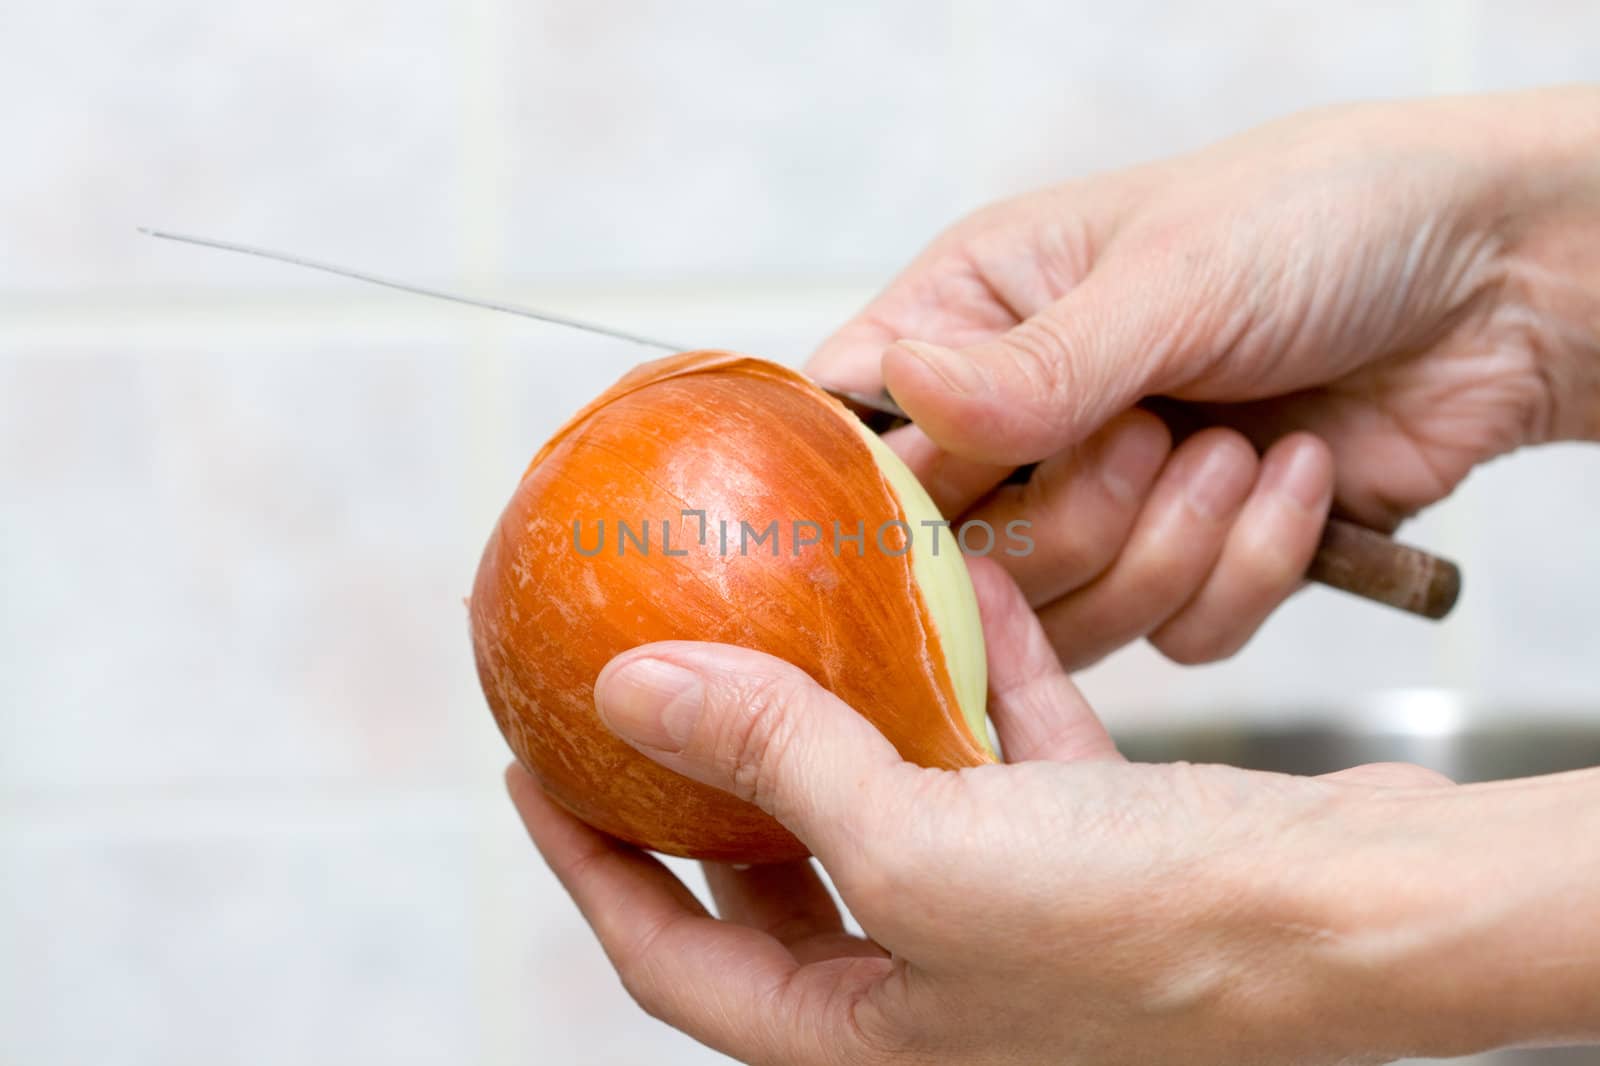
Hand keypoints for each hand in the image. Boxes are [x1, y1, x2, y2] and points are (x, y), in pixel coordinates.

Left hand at [508, 559, 1599, 1063]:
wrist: (1353, 915)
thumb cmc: (1149, 934)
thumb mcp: (921, 851)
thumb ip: (774, 761)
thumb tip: (638, 687)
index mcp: (859, 1030)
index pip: (670, 955)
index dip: (586, 865)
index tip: (533, 768)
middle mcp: (926, 980)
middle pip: (769, 881)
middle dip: (702, 789)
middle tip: (642, 691)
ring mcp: (1010, 910)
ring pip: (890, 799)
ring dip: (844, 713)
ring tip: (784, 627)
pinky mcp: (1089, 841)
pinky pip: (1004, 747)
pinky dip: (978, 674)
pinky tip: (956, 591)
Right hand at [809, 87, 1599, 668]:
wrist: (1495, 284)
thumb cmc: (1323, 221)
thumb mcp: (1172, 275)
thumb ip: (1037, 365)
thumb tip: (904, 392)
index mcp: (976, 315)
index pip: (858, 425)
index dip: (881, 487)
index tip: (944, 503)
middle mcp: (1021, 418)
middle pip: (958, 552)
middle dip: (1069, 514)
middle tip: (1151, 432)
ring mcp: (1102, 500)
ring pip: (1064, 616)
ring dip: (1168, 543)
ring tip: (1239, 447)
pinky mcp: (1189, 565)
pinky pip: (1175, 636)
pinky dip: (1246, 568)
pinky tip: (1298, 474)